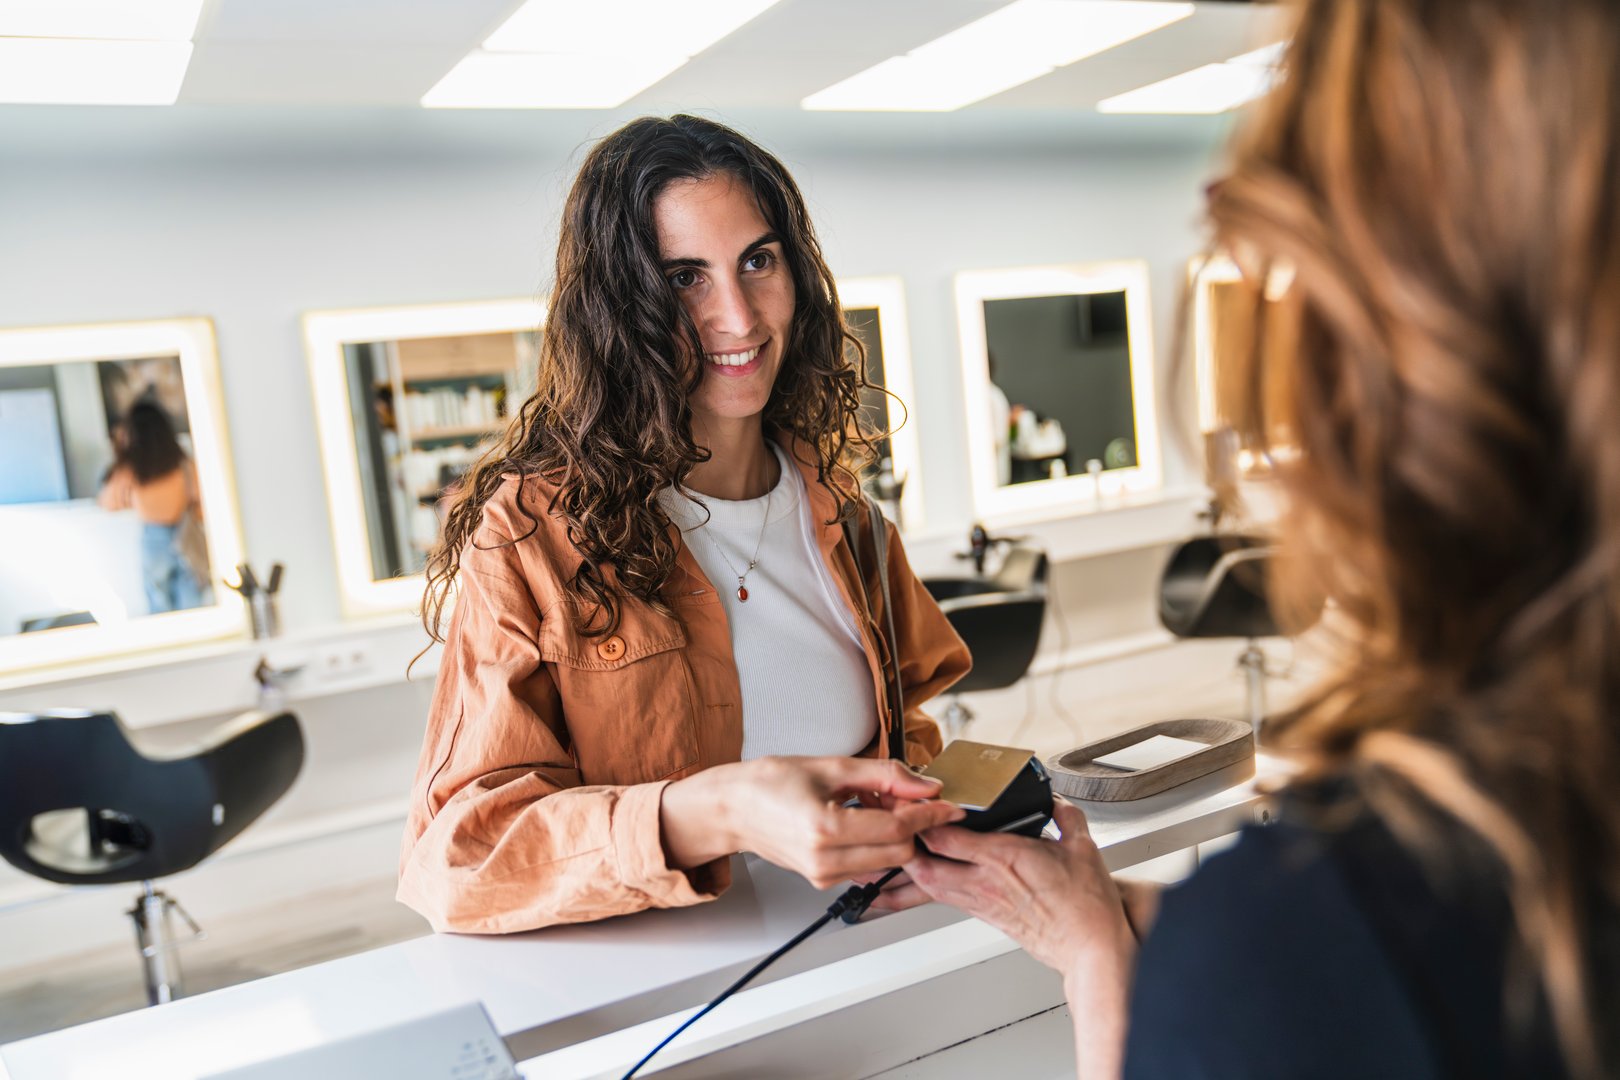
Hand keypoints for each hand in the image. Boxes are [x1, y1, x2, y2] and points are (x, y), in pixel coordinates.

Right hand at [661, 757, 964, 888]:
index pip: (897, 829)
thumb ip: (885, 775)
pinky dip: (876, 844)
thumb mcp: (831, 766)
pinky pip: (868, 865)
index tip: (949, 804)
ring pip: (887, 860)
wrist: (732, 809)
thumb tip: (926, 785)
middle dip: (912, 823)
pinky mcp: (823, 880)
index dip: (929, 815)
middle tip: (905, 795)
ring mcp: (823, 875)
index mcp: (825, 829)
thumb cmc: (768, 783)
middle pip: (899, 851)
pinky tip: (860, 819)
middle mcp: (824, 860)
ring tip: (873, 803)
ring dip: (894, 834)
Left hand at [905, 799, 1133, 977]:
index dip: (923, 819)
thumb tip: (1054, 800)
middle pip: (925, 865)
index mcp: (1004, 858)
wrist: (1089, 947)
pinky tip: (917, 880)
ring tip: (895, 853)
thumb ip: (1064, 815)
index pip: (946, 837)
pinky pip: (944, 899)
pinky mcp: (984, 916)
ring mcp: (981, 901)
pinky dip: (926, 887)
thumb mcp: (1081, 846)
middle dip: (903, 846)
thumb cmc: (1085, 905)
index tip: (916, 805)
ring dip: (909, 869)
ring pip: (929, 886)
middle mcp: (985, 882)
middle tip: (893, 827)